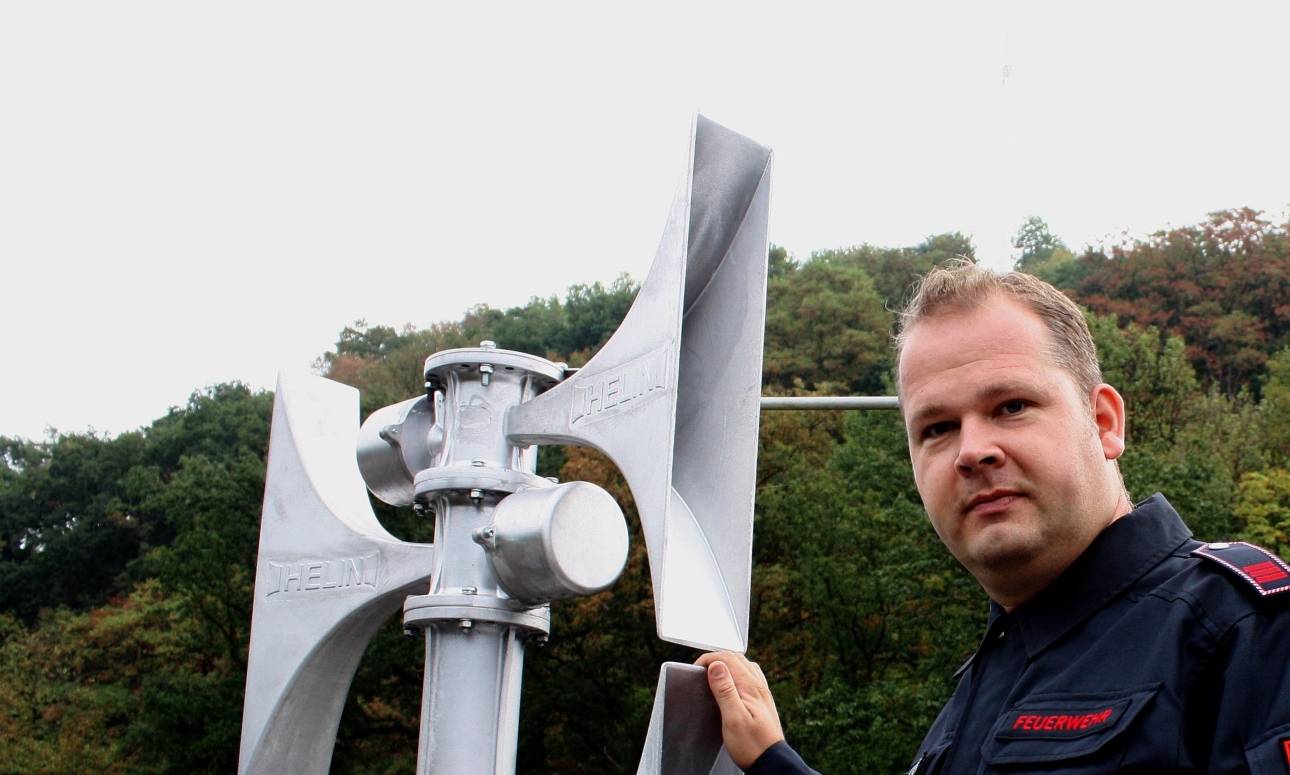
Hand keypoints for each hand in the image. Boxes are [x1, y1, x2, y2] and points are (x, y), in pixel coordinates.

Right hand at [695, 651, 785, 768]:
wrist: (770, 761)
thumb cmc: (751, 744)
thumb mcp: (733, 718)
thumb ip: (725, 690)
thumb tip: (716, 665)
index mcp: (750, 686)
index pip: (728, 658)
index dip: (709, 659)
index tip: (696, 669)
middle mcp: (758, 685)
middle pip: (736, 658)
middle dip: (716, 658)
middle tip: (701, 670)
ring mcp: (762, 692)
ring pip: (744, 665)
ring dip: (727, 664)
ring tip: (713, 674)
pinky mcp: (762, 700)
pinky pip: (750, 676)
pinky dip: (737, 672)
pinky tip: (732, 684)